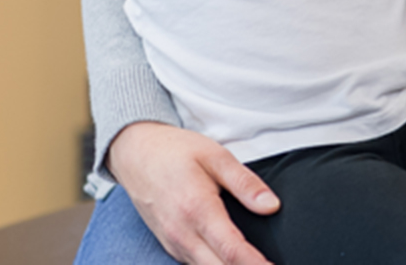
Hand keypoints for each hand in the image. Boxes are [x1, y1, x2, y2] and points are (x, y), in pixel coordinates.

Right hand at [104, 121, 278, 264]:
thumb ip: (245, 183)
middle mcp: (182, 233)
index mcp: (198, 209)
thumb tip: (271, 205)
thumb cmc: (174, 152)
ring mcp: (174, 243)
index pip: (232, 250)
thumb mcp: (216, 156)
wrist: (134, 153)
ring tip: (256, 264)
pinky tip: (229, 261)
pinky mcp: (170, 245)